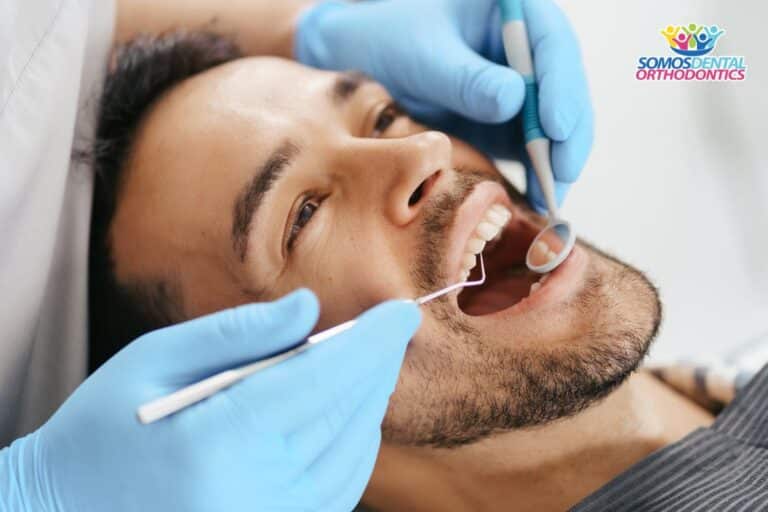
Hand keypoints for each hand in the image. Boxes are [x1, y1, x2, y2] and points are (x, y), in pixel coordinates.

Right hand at [0, 289, 420, 511]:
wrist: (66, 510)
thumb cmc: (103, 427)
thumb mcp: (155, 359)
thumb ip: (239, 333)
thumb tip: (310, 309)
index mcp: (219, 439)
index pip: (322, 380)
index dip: (371, 342)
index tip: (401, 312)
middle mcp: (255, 489)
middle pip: (345, 414)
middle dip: (379, 364)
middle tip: (395, 326)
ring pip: (352, 453)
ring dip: (372, 400)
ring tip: (377, 360)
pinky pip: (338, 487)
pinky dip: (357, 443)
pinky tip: (354, 411)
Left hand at [296, 0, 592, 211]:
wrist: (367, 66)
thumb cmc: (392, 43)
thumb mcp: (422, 57)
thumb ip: (465, 78)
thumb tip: (514, 100)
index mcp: (513, 12)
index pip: (551, 43)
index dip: (561, 85)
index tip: (554, 124)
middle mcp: (527, 50)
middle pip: (564, 88)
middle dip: (568, 133)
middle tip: (561, 173)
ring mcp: (523, 88)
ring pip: (557, 125)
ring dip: (558, 162)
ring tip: (550, 199)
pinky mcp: (512, 123)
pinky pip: (535, 149)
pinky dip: (539, 175)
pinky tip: (537, 201)